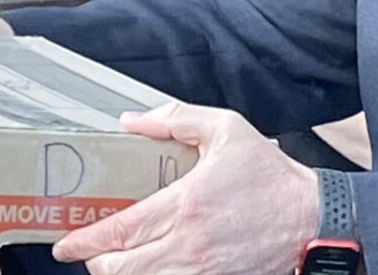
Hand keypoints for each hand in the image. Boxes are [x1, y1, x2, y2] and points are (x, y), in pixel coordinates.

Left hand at [52, 102, 318, 274]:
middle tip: (90, 252)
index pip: (119, 231)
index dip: (84, 241)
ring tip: (117, 262)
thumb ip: (176, 119)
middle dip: (97, 263)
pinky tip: (152, 268)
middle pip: (121, 269)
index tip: (66, 244)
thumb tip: (134, 122)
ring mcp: (202, 272)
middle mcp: (188, 244)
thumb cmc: (270, 175)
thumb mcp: (226, 130)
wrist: (312, 218)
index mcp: (185, 204)